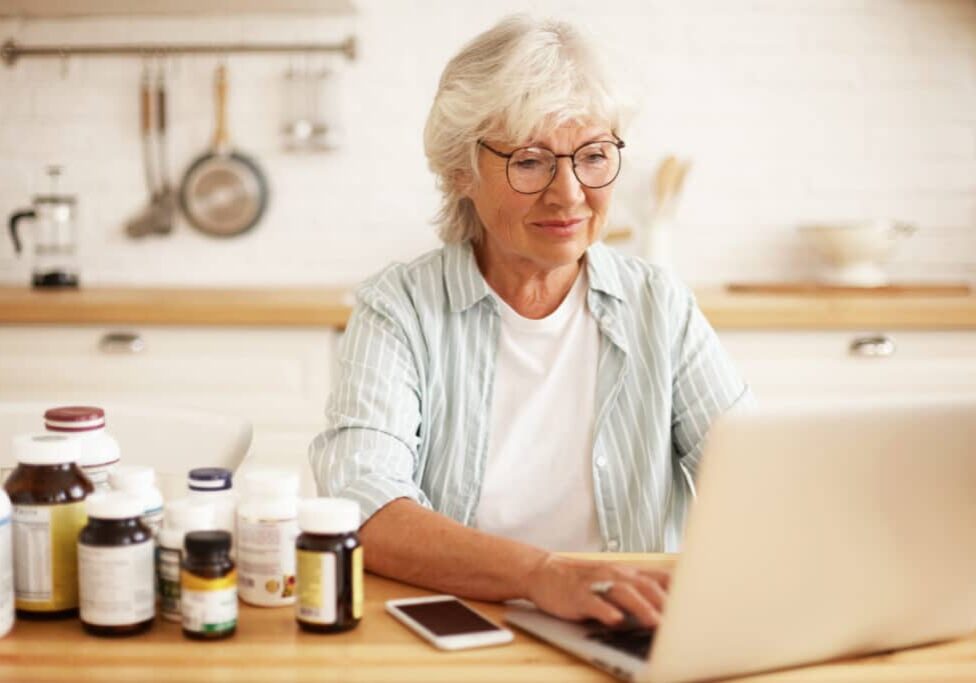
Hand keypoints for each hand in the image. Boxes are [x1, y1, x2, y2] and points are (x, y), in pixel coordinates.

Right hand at [523, 554, 669, 627]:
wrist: (543, 571)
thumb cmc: (582, 580)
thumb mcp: (613, 580)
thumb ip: (638, 590)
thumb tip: (669, 607)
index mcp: (626, 573)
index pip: (659, 578)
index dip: (679, 591)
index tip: (698, 606)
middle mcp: (615, 575)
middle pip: (645, 586)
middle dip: (665, 603)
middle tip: (682, 623)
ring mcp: (596, 584)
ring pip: (623, 593)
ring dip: (642, 607)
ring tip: (656, 623)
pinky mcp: (577, 595)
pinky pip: (593, 603)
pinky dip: (605, 611)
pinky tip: (615, 621)